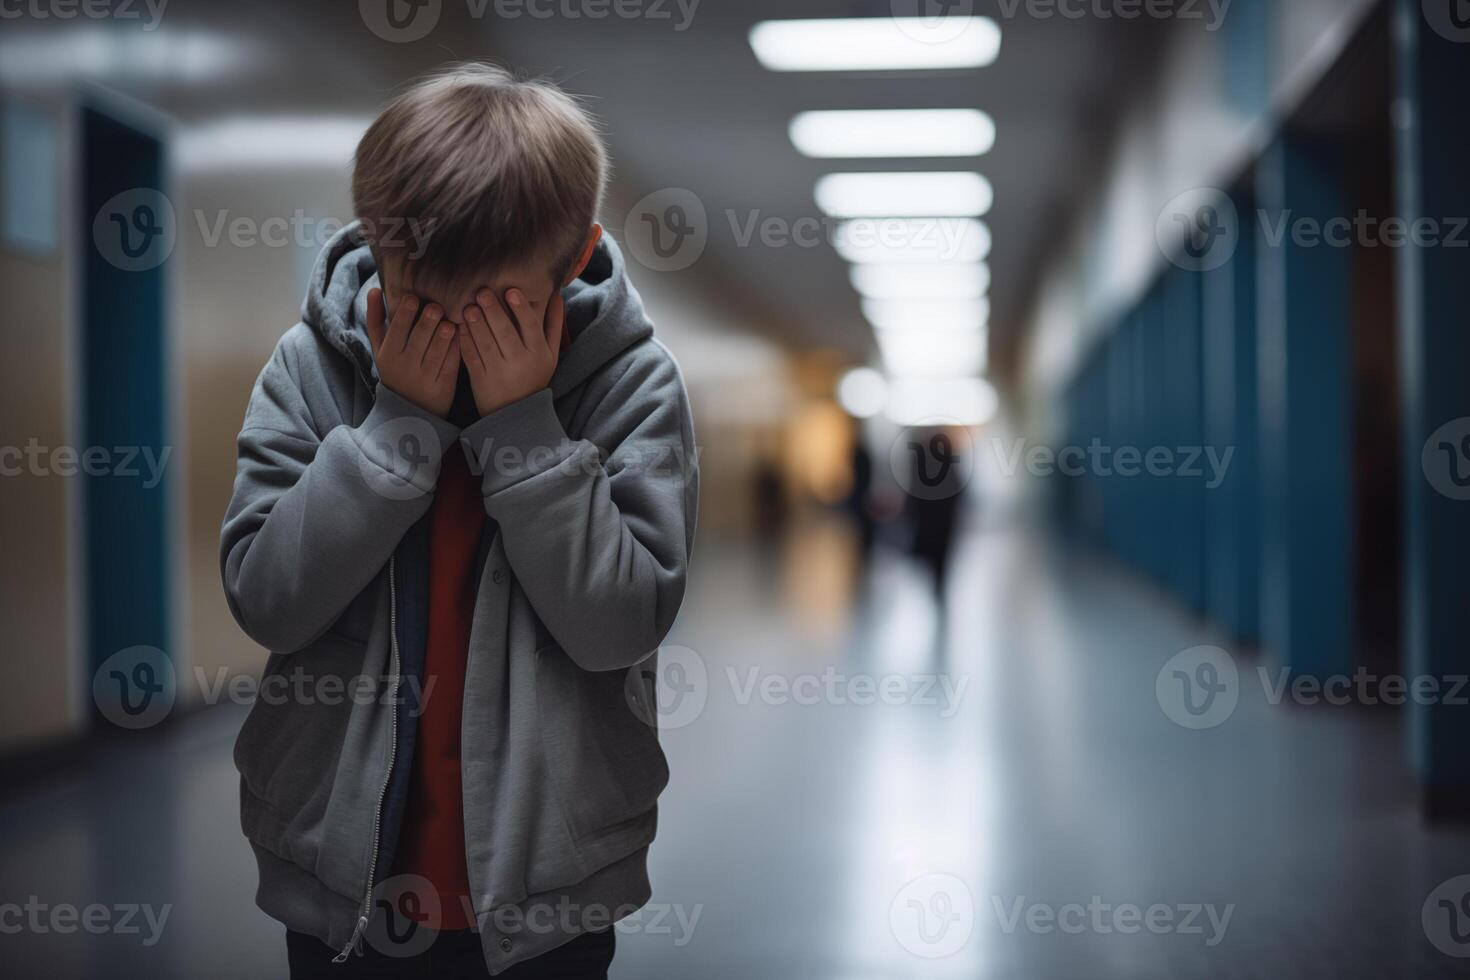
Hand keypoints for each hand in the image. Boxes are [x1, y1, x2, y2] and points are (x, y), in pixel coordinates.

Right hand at [366, 287, 459, 417]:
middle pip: (417, 341)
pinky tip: (461, 335)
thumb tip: (374, 289)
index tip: (413, 297)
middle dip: (426, 323)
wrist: (408, 408)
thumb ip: (376, 319)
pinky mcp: (442, 387)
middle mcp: (404, 367)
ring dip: (443, 337)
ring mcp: (424, 379)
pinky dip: (456, 350)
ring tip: (449, 323)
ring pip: (435, 354)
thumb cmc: (395, 366)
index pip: (395, 331)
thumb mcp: (380, 348)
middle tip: (436, 308)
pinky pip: (450, 366)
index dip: (403, 314)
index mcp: (387, 354)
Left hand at [459, 287, 563, 416]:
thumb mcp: (551, 354)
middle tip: (482, 291)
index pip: (530, 327)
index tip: (511, 290)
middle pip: (505, 333)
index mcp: (539, 353)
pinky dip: (464, 341)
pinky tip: (458, 325)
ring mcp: (498, 372)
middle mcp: (519, 362)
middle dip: (493, 312)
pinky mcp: (480, 380)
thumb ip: (553, 324)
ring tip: (468, 306)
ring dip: (475, 324)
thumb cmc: (535, 375)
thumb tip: (557, 295)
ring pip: (485, 344)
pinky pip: (470, 357)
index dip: (521, 309)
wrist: (516, 413)